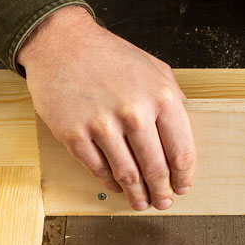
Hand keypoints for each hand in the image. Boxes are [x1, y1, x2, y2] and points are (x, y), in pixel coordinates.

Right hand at [18, 5, 194, 210]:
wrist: (61, 42)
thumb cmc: (109, 56)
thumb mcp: (154, 69)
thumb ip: (172, 100)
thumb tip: (182, 136)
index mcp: (160, 97)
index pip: (181, 152)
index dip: (183, 177)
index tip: (181, 188)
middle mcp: (134, 112)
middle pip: (156, 169)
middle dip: (162, 192)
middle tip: (163, 202)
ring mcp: (102, 124)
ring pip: (128, 175)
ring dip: (137, 195)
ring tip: (141, 203)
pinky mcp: (74, 134)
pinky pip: (99, 170)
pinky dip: (110, 183)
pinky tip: (117, 186)